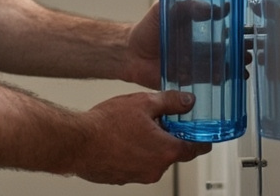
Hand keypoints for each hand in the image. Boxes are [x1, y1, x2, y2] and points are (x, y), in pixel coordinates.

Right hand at [72, 91, 211, 184]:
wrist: (76, 142)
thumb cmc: (106, 124)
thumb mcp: (143, 103)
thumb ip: (170, 102)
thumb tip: (187, 101)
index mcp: (166, 151)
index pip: (195, 149)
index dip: (201, 140)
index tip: (204, 137)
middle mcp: (155, 169)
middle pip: (172, 152)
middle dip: (168, 137)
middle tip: (157, 120)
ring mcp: (138, 176)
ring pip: (152, 158)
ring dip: (149, 145)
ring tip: (132, 126)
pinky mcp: (121, 179)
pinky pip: (135, 164)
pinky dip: (133, 153)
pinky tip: (120, 138)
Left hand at [126, 0, 250, 88]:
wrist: (129, 52)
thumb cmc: (147, 28)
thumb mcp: (167, 8)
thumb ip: (189, 6)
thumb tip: (214, 9)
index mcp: (197, 29)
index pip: (221, 30)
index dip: (236, 33)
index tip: (247, 34)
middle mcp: (198, 47)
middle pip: (225, 50)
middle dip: (239, 53)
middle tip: (249, 54)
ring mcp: (194, 64)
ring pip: (219, 66)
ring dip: (232, 68)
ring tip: (243, 69)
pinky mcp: (187, 79)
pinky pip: (205, 81)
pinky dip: (218, 81)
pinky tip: (225, 80)